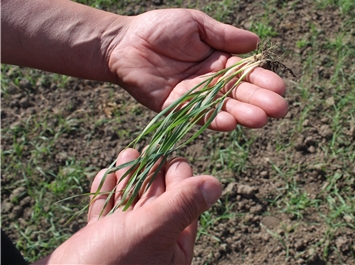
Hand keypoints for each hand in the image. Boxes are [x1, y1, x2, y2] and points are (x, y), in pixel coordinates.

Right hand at [35, 149, 220, 264]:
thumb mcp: (150, 231)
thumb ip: (182, 205)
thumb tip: (216, 183)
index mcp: (172, 248)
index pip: (184, 204)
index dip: (177, 177)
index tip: (169, 154)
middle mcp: (151, 247)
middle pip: (157, 200)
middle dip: (150, 172)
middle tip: (147, 148)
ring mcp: (123, 245)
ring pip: (130, 203)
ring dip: (128, 177)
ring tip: (127, 153)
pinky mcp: (97, 244)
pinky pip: (106, 214)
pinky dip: (106, 193)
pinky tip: (106, 175)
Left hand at [108, 9, 287, 130]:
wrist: (123, 41)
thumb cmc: (160, 27)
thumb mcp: (196, 24)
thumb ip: (224, 35)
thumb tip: (256, 41)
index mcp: (220, 61)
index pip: (247, 74)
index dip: (263, 81)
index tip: (280, 88)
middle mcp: (211, 82)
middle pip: (239, 94)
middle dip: (260, 102)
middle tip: (279, 109)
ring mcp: (194, 97)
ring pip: (223, 108)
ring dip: (242, 114)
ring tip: (261, 119)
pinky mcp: (174, 108)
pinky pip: (196, 116)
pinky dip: (213, 120)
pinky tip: (231, 123)